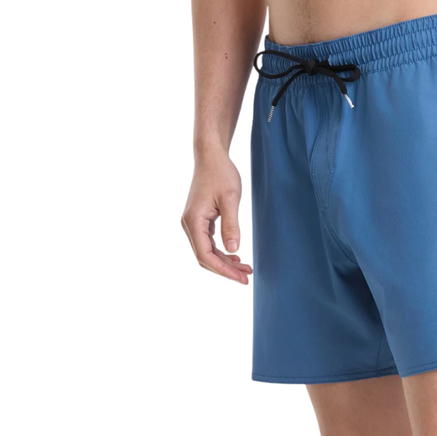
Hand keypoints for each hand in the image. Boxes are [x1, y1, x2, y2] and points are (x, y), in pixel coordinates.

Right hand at [181, 155, 252, 283]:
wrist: (211, 157)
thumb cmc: (221, 174)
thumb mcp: (230, 199)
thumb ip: (231, 224)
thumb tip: (233, 250)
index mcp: (193, 221)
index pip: (205, 255)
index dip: (223, 270)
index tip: (242, 278)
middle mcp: (189, 224)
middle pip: (204, 257)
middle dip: (225, 270)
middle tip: (247, 277)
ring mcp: (192, 223)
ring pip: (206, 251)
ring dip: (224, 262)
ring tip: (246, 269)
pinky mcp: (199, 220)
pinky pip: (208, 243)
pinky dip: (221, 252)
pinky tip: (236, 256)